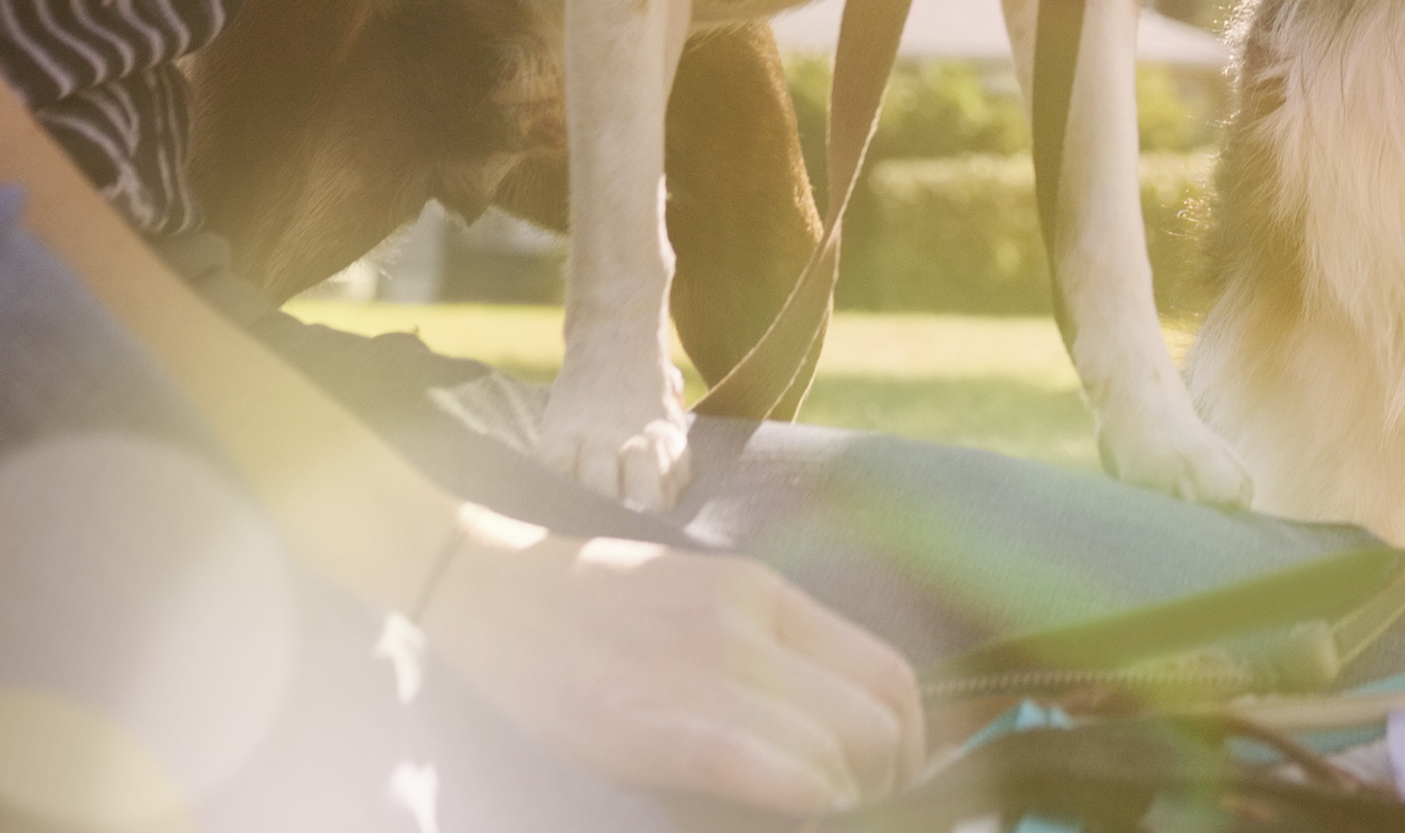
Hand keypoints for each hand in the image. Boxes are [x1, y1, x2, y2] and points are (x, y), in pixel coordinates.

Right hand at [418, 511, 926, 817]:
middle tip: (861, 810)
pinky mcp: (672, 727)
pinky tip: (786, 816)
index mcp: (767, 594)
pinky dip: (806, 805)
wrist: (495, 593)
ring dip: (844, 800)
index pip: (888, 670)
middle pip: (876, 719)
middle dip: (887, 781)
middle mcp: (755, 628)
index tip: (894, 777)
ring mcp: (715, 674)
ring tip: (817, 815)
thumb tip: (832, 717)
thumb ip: (769, 646)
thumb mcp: (702, 598)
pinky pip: (784, 777)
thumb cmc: (593, 610)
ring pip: (839, 754)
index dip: (910, 739)